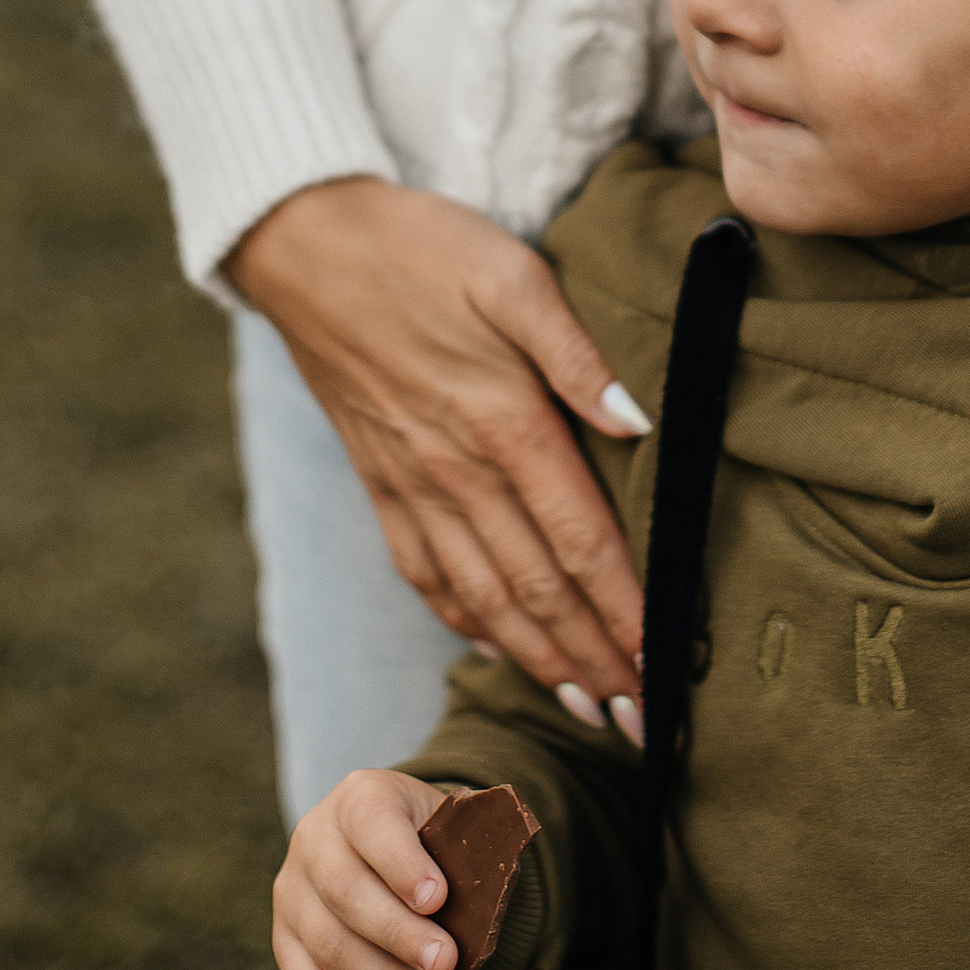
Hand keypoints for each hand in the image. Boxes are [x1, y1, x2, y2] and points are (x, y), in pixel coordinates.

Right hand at [232, 178, 646, 713]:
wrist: (303, 243)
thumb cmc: (421, 247)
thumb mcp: (512, 275)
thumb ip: (578, 354)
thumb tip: (640, 424)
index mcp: (503, 423)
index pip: (580, 543)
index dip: (627, 612)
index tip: (666, 667)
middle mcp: (456, 472)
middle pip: (539, 591)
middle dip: (596, 663)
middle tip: (647, 726)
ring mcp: (411, 485)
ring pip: (484, 598)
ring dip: (540, 661)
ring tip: (590, 710)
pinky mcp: (379, 483)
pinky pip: (425, 573)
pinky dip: (465, 621)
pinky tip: (494, 647)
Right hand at [275, 769, 465, 969]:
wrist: (396, 854)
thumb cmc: (435, 846)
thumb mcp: (455, 832)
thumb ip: (468, 861)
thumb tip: (488, 912)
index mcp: (360, 797)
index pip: (372, 823)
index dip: (402, 864)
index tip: (438, 900)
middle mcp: (314, 839)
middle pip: (345, 892)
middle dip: (399, 935)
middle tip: (447, 964)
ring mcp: (292, 893)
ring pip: (328, 946)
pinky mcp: (285, 943)